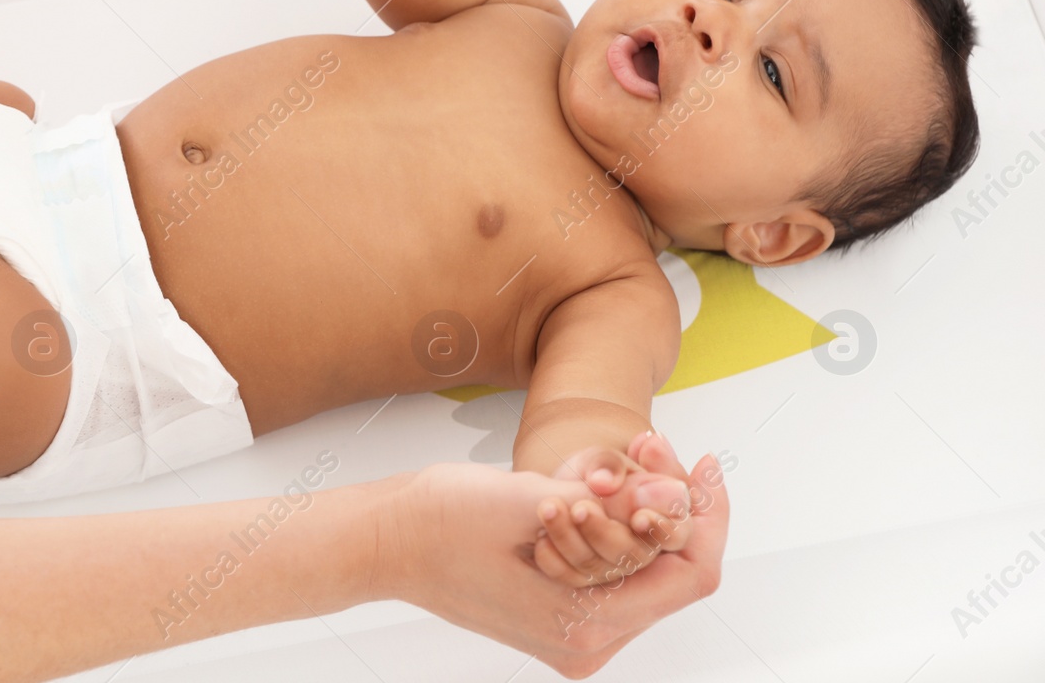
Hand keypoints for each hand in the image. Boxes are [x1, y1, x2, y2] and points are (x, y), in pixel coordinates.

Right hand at [377, 432, 728, 677]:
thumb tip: (676, 497)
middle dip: (665, 503)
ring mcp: (570, 629)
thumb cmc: (437, 523)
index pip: (689, 576)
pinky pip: (608, 568)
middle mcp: (585, 640)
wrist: (380, 540)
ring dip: (634, 509)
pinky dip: (607, 523)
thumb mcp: (531, 500)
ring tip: (608, 463)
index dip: (707, 516)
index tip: (703, 466)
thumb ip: (613, 503)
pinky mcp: (555, 610)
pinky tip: (584, 487)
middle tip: (647, 447)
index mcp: (585, 625)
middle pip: (667, 571)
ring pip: (639, 566)